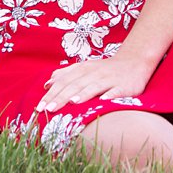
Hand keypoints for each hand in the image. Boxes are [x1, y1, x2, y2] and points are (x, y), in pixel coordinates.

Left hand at [34, 51, 155, 113]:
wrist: (133, 62)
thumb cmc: (104, 69)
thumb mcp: (83, 69)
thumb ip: (65, 75)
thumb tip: (47, 84)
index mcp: (82, 69)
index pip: (63, 82)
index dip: (51, 94)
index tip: (39, 107)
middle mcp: (93, 73)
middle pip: (74, 85)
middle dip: (61, 98)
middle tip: (48, 110)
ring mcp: (109, 79)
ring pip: (94, 86)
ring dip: (83, 94)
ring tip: (72, 103)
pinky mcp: (124, 86)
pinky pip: (116, 91)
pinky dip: (110, 95)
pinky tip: (103, 101)